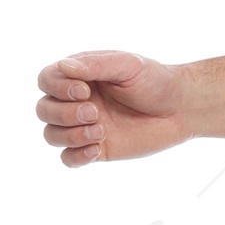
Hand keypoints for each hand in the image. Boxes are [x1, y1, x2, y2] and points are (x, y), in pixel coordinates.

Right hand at [35, 50, 190, 167]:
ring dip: (70, 135)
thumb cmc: (154, 81)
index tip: (85, 90)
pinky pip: (68, 159)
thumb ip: (95, 65)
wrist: (181, 108)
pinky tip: (97, 148)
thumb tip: (63, 65)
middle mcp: (76, 101)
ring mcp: (84, 126)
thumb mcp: (126, 65)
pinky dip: (76, 156)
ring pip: (51, 135)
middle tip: (94, 112)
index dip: (57, 88)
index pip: (46, 80)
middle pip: (44, 110)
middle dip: (64, 113)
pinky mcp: (96, 148)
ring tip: (101, 131)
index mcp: (79, 76)